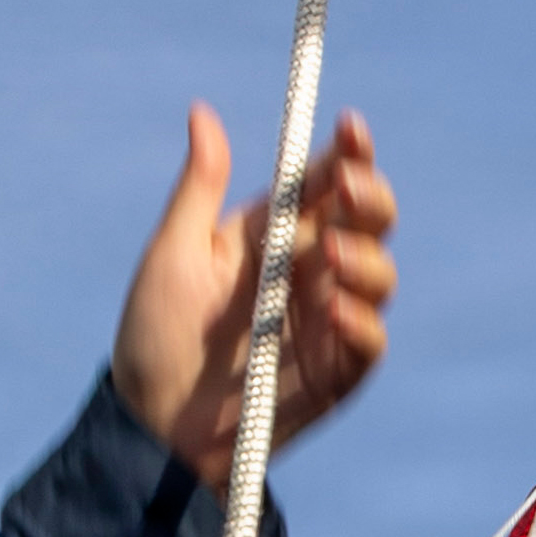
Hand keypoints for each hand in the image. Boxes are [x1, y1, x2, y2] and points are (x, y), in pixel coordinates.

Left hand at [111, 103, 398, 488]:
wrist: (157, 424)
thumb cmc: (155, 335)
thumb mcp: (174, 253)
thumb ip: (200, 188)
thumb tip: (202, 113)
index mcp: (276, 234)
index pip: (326, 183)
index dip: (348, 153)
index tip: (349, 128)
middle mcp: (312, 270)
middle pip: (369, 222)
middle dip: (371, 198)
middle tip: (349, 188)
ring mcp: (331, 320)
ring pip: (380, 276)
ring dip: (366, 259)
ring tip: (332, 257)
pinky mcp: (340, 370)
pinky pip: (370, 341)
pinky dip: (360, 322)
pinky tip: (333, 310)